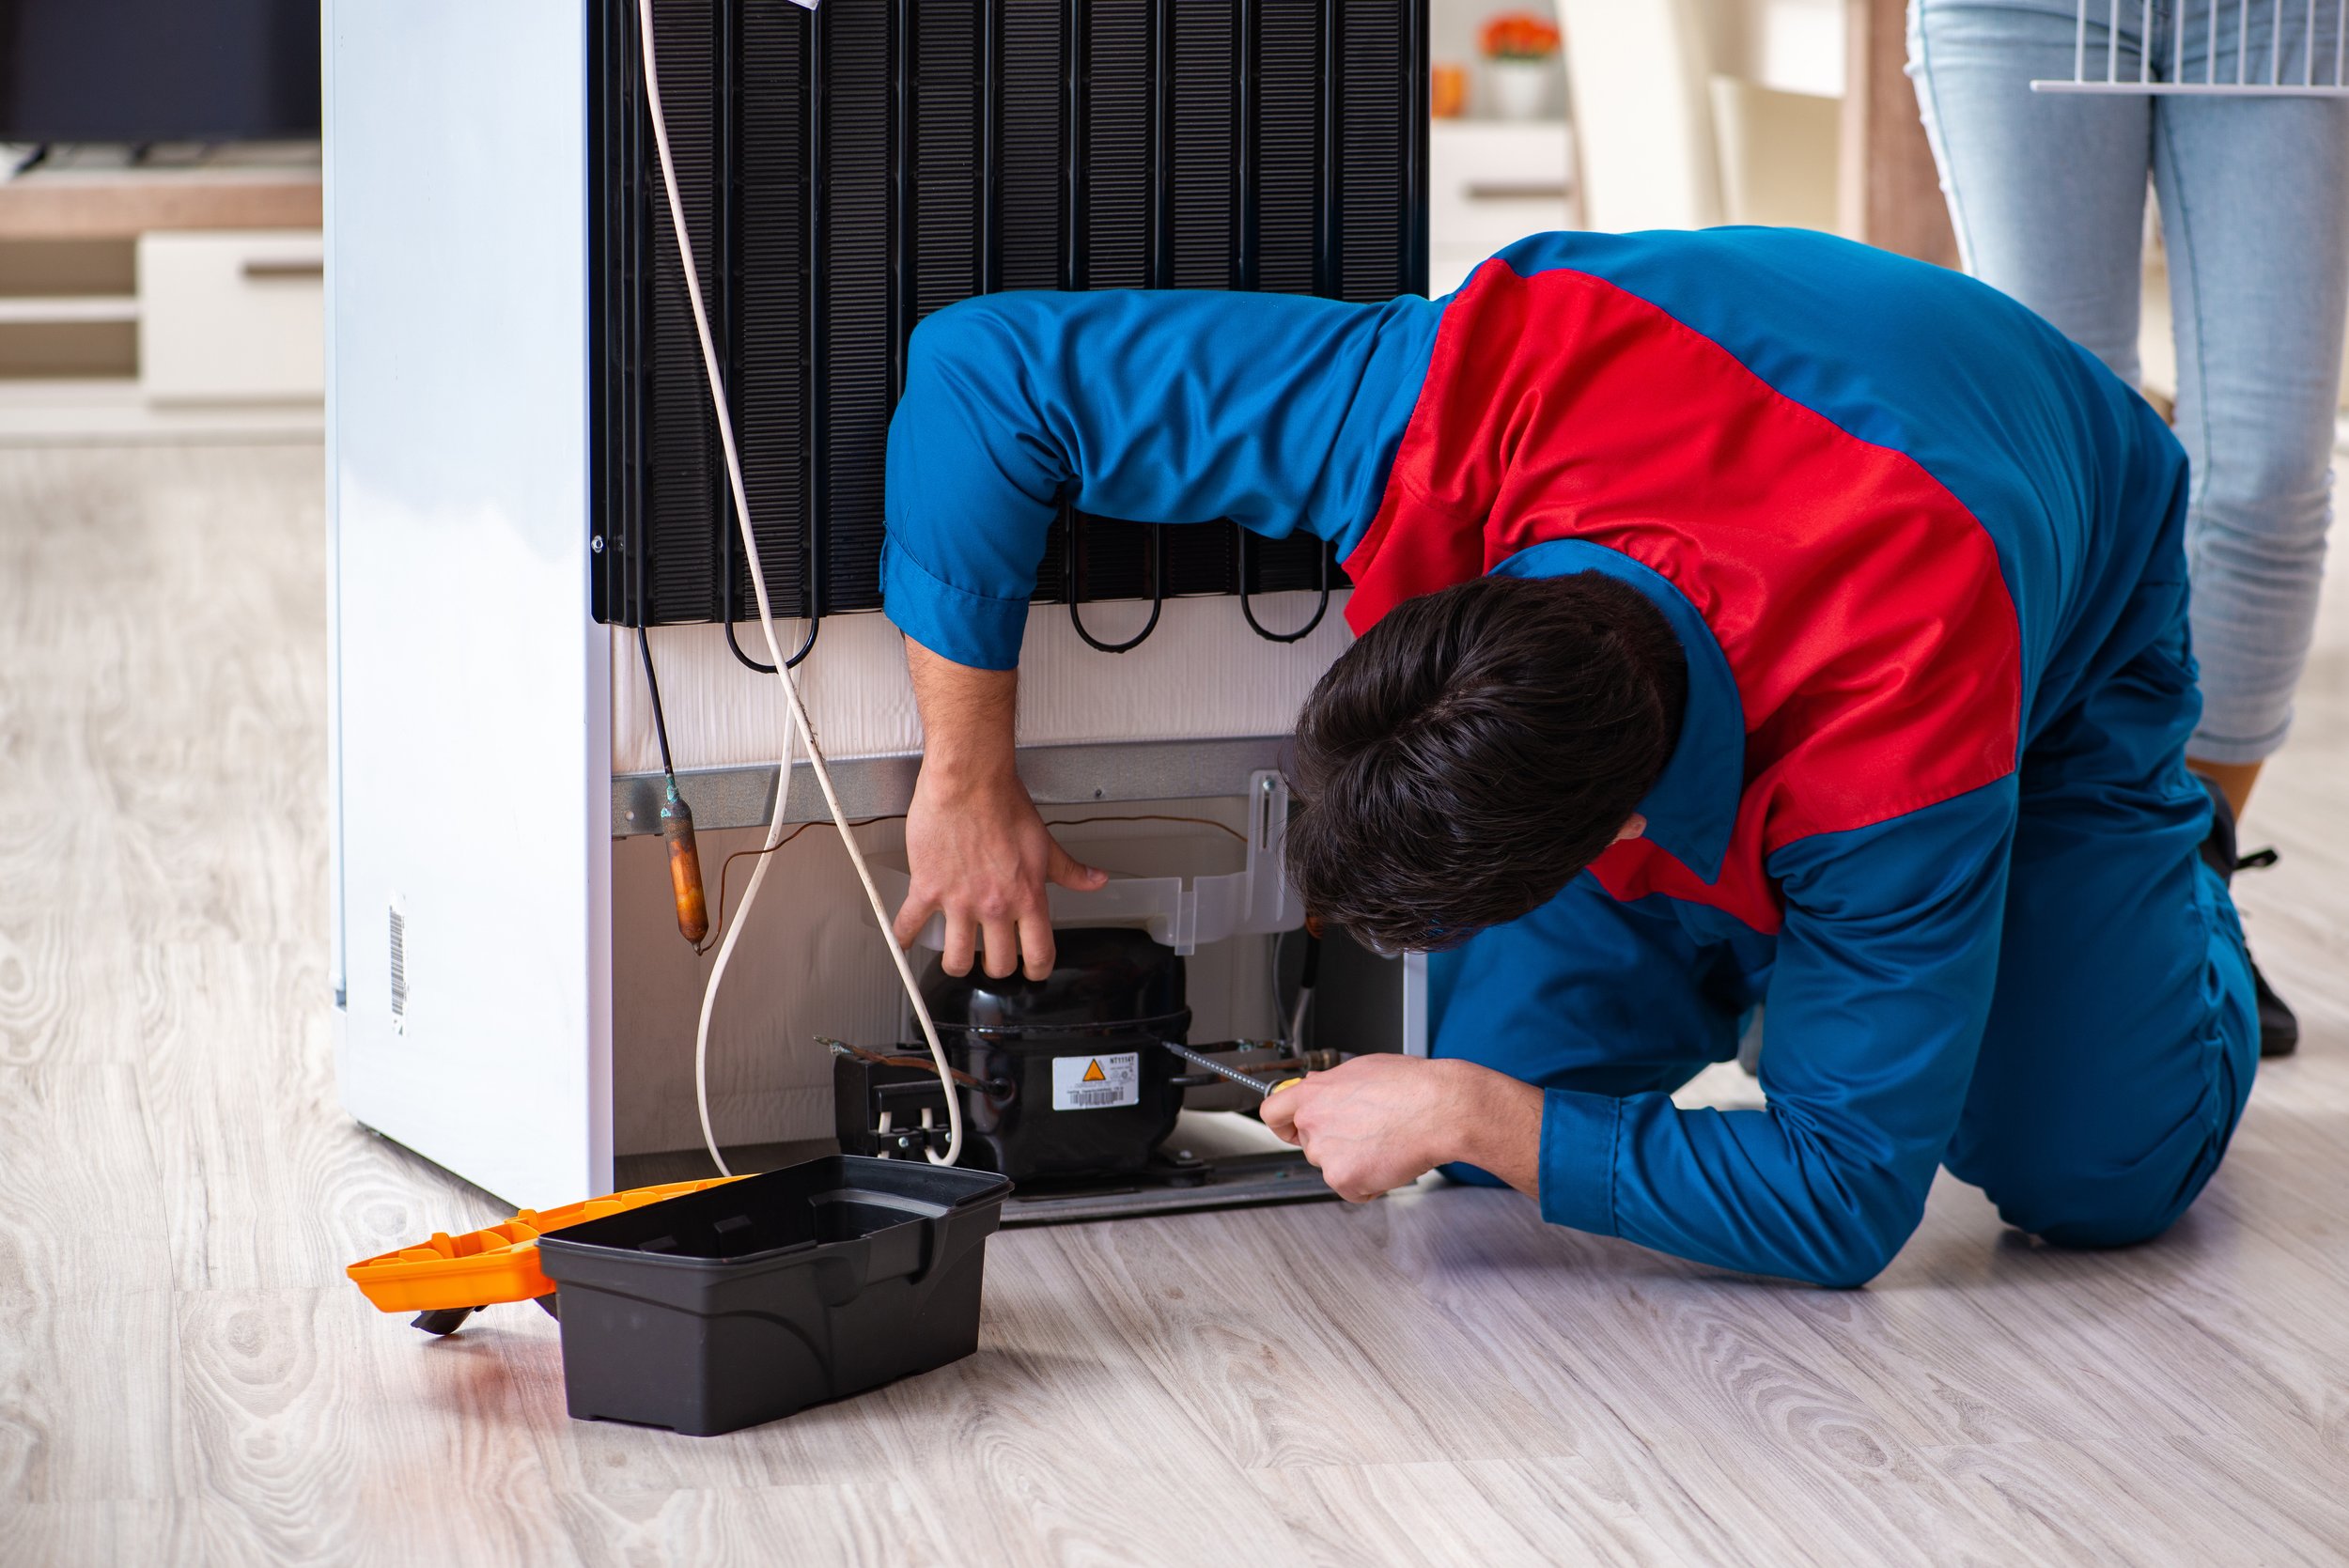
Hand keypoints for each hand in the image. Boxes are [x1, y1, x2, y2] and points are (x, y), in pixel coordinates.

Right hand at [895, 638, 1106, 979]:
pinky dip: (904, 937)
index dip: (1037, 970)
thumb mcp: (1044, 842)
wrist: (969, 780)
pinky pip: (910, 925)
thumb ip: (1069, 869)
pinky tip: (904, 939)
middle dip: (997, 967)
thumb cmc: (1003, 803)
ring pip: (957, 959)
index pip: (1039, 954)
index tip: (1032, 971)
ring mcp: (959, 901)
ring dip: (957, 964)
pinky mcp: (928, 888)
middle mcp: (995, 906)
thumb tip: (1096, 880)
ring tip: (957, 956)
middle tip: (992, 958)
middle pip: (998, 965)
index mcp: (1026, 897)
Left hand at [1261, 1055, 1542, 1202]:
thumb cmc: (1412, 1086)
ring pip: (1333, 1168)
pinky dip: (1371, 1183)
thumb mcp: (1362, 1069)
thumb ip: (1333, 1085)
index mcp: (1313, 1092)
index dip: (1282, 1125)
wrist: (1440, 1109)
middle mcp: (1312, 1122)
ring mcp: (1325, 1153)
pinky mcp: (1344, 1179)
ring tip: (1385, 1142)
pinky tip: (1389, 1161)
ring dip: (1354, 1163)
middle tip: (1368, 1133)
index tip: (1291, 1129)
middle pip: (1310, 1145)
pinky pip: (1352, 1190)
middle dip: (1335, 1144)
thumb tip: (1325, 1090)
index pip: (1272, 1112)